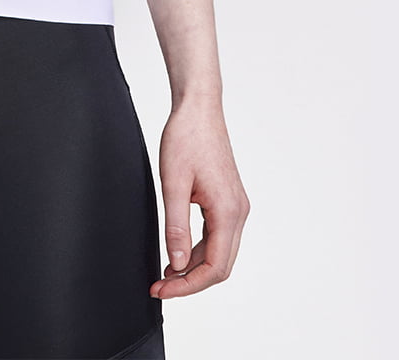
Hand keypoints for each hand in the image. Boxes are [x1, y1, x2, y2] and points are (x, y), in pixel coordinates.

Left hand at [151, 98, 249, 297]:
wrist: (198, 109)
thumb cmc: (186, 138)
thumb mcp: (173, 183)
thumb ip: (174, 226)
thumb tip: (176, 265)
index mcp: (227, 211)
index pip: (214, 267)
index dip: (188, 286)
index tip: (162, 291)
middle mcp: (238, 212)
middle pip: (220, 265)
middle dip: (190, 282)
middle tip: (160, 288)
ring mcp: (236, 206)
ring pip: (220, 252)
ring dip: (194, 268)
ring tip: (165, 275)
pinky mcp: (228, 200)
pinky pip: (217, 236)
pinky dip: (198, 250)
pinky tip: (178, 253)